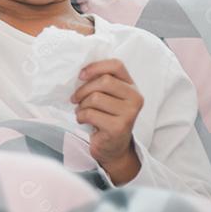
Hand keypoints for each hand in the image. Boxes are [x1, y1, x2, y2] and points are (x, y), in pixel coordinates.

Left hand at [70, 58, 143, 172]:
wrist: (113, 146)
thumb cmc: (107, 117)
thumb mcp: (107, 96)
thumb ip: (100, 82)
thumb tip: (81, 72)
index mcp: (132, 86)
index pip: (117, 65)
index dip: (96, 67)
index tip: (81, 75)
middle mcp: (135, 98)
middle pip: (104, 81)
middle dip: (83, 89)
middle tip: (75, 98)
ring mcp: (129, 114)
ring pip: (95, 98)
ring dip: (82, 105)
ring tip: (82, 111)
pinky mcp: (118, 128)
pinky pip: (91, 114)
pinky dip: (81, 116)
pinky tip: (84, 120)